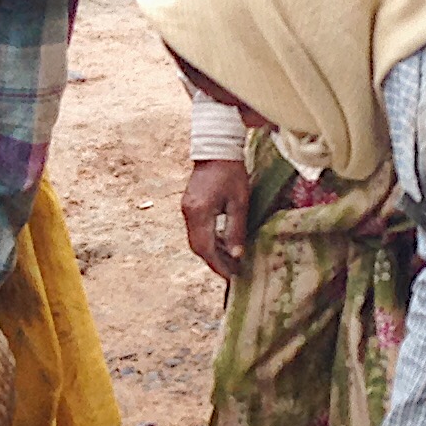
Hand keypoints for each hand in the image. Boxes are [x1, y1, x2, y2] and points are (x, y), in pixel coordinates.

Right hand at [181, 159, 250, 280]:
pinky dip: (209, 240)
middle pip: (198, 247)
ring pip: (196, 240)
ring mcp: (186, 209)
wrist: (216, 148)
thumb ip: (236, 229)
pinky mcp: (189, 205)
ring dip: (212, 252)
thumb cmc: (231, 172)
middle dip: (214, 262)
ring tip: (230, 261)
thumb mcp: (239, 202)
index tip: (231, 276)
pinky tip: (223, 243)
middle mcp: (188, 213)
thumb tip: (236, 256)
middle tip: (232, 272)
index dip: (218, 265)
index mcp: (200, 212)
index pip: (206, 248)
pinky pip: (196, 230)